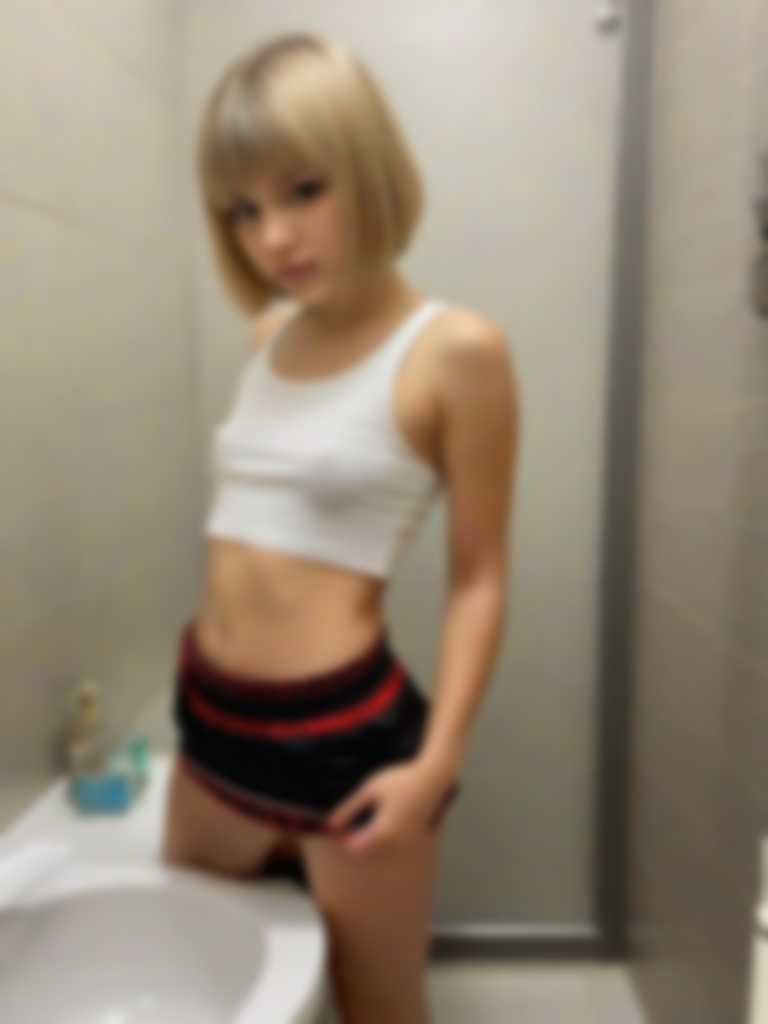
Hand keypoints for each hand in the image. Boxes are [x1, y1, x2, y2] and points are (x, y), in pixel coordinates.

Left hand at [324, 758, 457, 857]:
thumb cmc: (400, 780)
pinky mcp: (411, 838)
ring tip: (361, 821)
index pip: (354, 849)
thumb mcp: (370, 789)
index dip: (342, 840)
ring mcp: (405, 842)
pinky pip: (389, 844)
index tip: (336, 826)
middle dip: (352, 841)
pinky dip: (379, 837)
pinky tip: (378, 819)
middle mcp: (395, 842)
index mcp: (383, 831)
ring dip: (366, 841)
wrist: (433, 778)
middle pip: (365, 853)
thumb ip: (349, 808)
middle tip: (345, 823)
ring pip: (378, 850)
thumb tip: (330, 824)